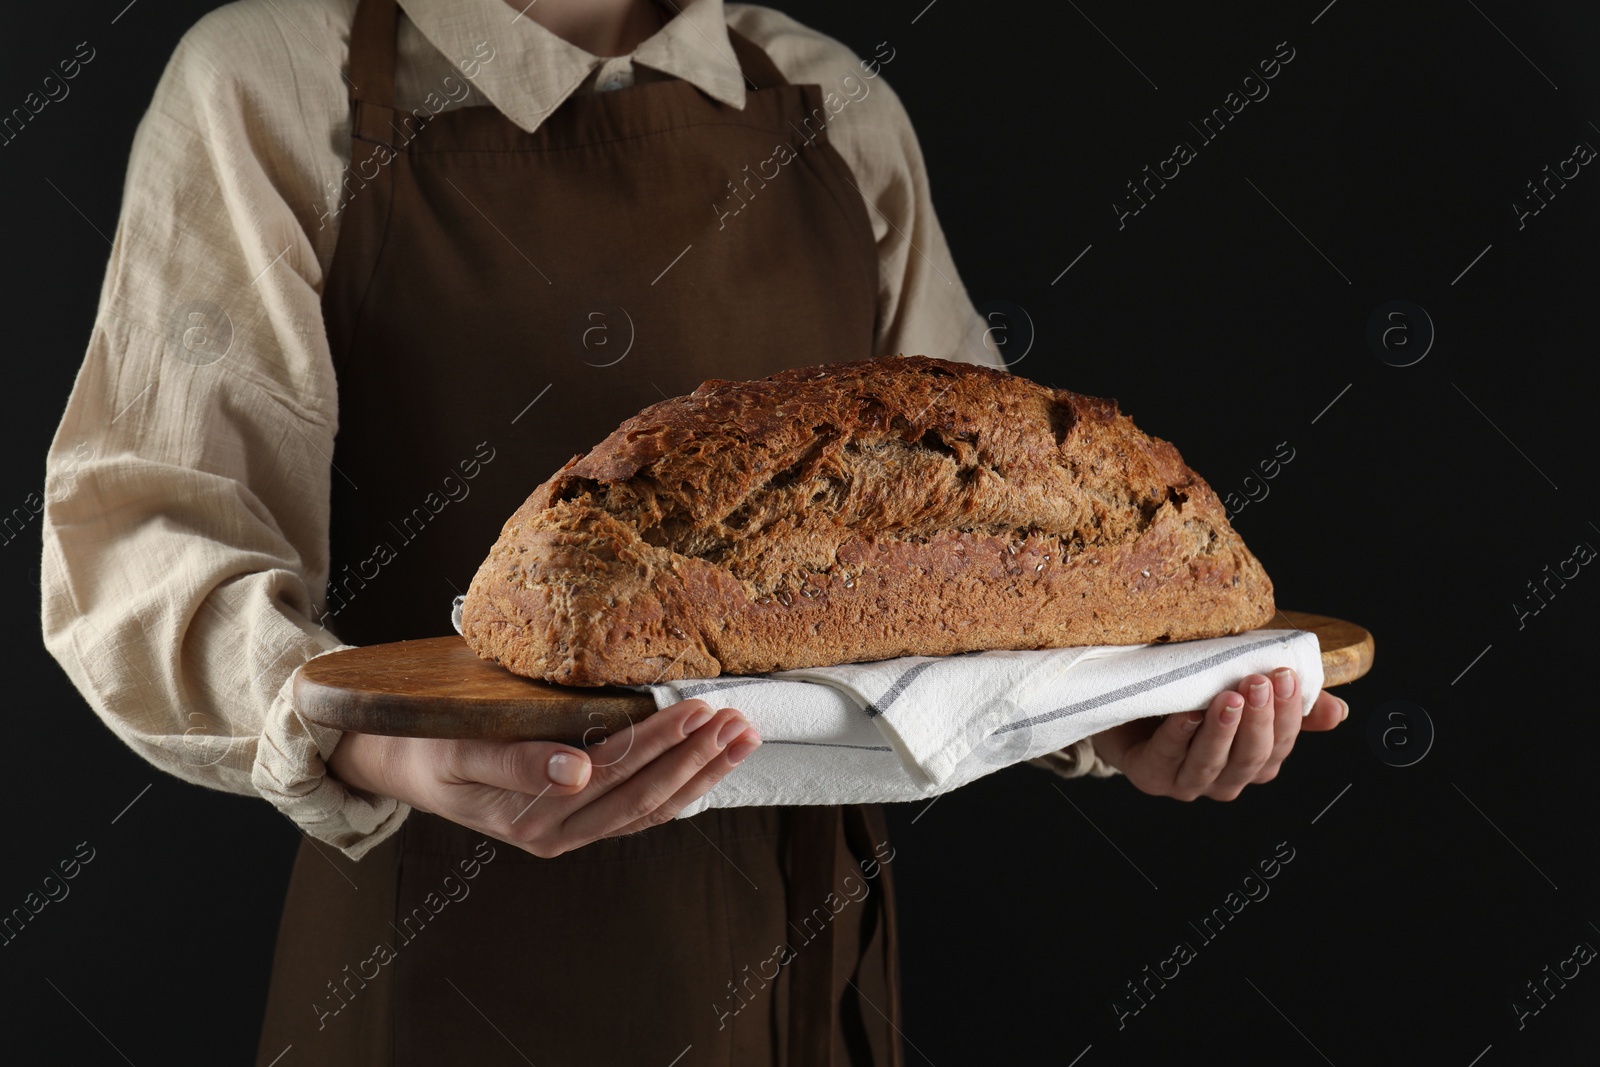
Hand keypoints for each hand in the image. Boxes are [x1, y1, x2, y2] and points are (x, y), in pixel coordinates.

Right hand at [325, 699, 759, 856]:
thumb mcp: (458, 748)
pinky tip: (709, 768)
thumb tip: (576, 772)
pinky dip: (679, 790)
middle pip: (643, 795)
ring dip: (700, 774)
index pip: (614, 773)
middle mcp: (559, 831)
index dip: (660, 741)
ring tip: (742, 739)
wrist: (402, 766)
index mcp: (533, 816)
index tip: (699, 708)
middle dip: (697, 758)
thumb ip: (515, 761)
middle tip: (740, 722)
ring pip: (649, 807)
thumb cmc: (427, 744)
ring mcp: (571, 831)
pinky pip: (638, 812)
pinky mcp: (577, 821)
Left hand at [1088, 668, 1345, 800]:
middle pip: (1250, 759)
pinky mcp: (1148, 775)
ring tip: (1228, 697)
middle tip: (1258, 683)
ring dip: (1223, 731)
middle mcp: (1222, 778)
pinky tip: (1187, 713)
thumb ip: (1288, 702)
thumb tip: (1338, 712)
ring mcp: (1185, 781)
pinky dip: (1179, 736)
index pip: (1280, 746)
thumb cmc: (1190, 688)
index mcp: (1251, 760)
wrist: (1127, 693)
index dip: (1288, 715)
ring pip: (1211, 764)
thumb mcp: (1242, 683)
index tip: (1286, 677)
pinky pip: (1166, 759)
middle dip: (1259, 721)